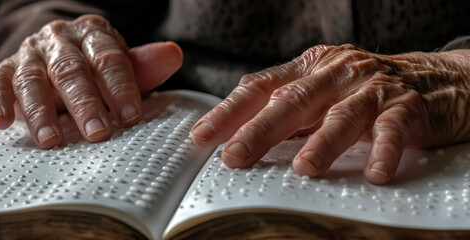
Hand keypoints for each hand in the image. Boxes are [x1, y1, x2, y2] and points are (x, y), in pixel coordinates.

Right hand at [0, 14, 182, 148]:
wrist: (58, 50)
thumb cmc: (96, 64)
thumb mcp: (121, 63)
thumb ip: (144, 65)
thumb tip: (174, 54)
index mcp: (94, 34)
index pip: (109, 59)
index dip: (121, 88)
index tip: (131, 117)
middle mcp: (60, 39)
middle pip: (72, 70)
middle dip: (86, 104)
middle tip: (98, 134)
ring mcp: (31, 53)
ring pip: (34, 79)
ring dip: (41, 111)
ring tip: (52, 140)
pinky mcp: (6, 68)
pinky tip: (2, 122)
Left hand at [191, 44, 469, 183]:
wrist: (437, 78)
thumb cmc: (366, 89)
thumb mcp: (321, 90)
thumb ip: (287, 106)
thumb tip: (240, 128)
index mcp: (310, 69)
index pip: (262, 86)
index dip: (230, 110)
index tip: (203, 135)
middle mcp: (337, 74)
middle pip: (293, 100)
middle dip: (260, 130)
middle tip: (236, 156)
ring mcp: (372, 89)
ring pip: (341, 116)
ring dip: (321, 143)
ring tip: (303, 168)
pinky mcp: (407, 107)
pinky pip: (393, 130)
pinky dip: (383, 151)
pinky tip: (374, 173)